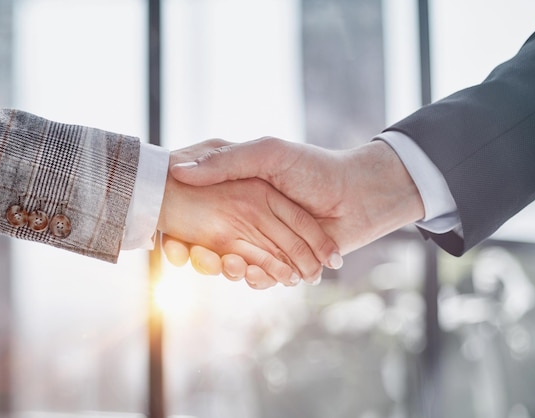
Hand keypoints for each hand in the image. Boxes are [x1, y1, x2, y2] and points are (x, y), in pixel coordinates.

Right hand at [169, 136, 423, 256]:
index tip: (172, 240)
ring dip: (229, 270)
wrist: (362, 194)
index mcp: (242, 193)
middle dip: (203, 256)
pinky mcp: (287, 264)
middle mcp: (251, 220)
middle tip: (198, 257)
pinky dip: (258, 279)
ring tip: (231, 267)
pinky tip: (257, 275)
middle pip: (213, 246)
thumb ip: (227, 161)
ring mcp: (269, 243)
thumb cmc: (314, 168)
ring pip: (236, 265)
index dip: (183, 230)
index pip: (201, 215)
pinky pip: (264, 278)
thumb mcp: (268, 153)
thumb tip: (180, 172)